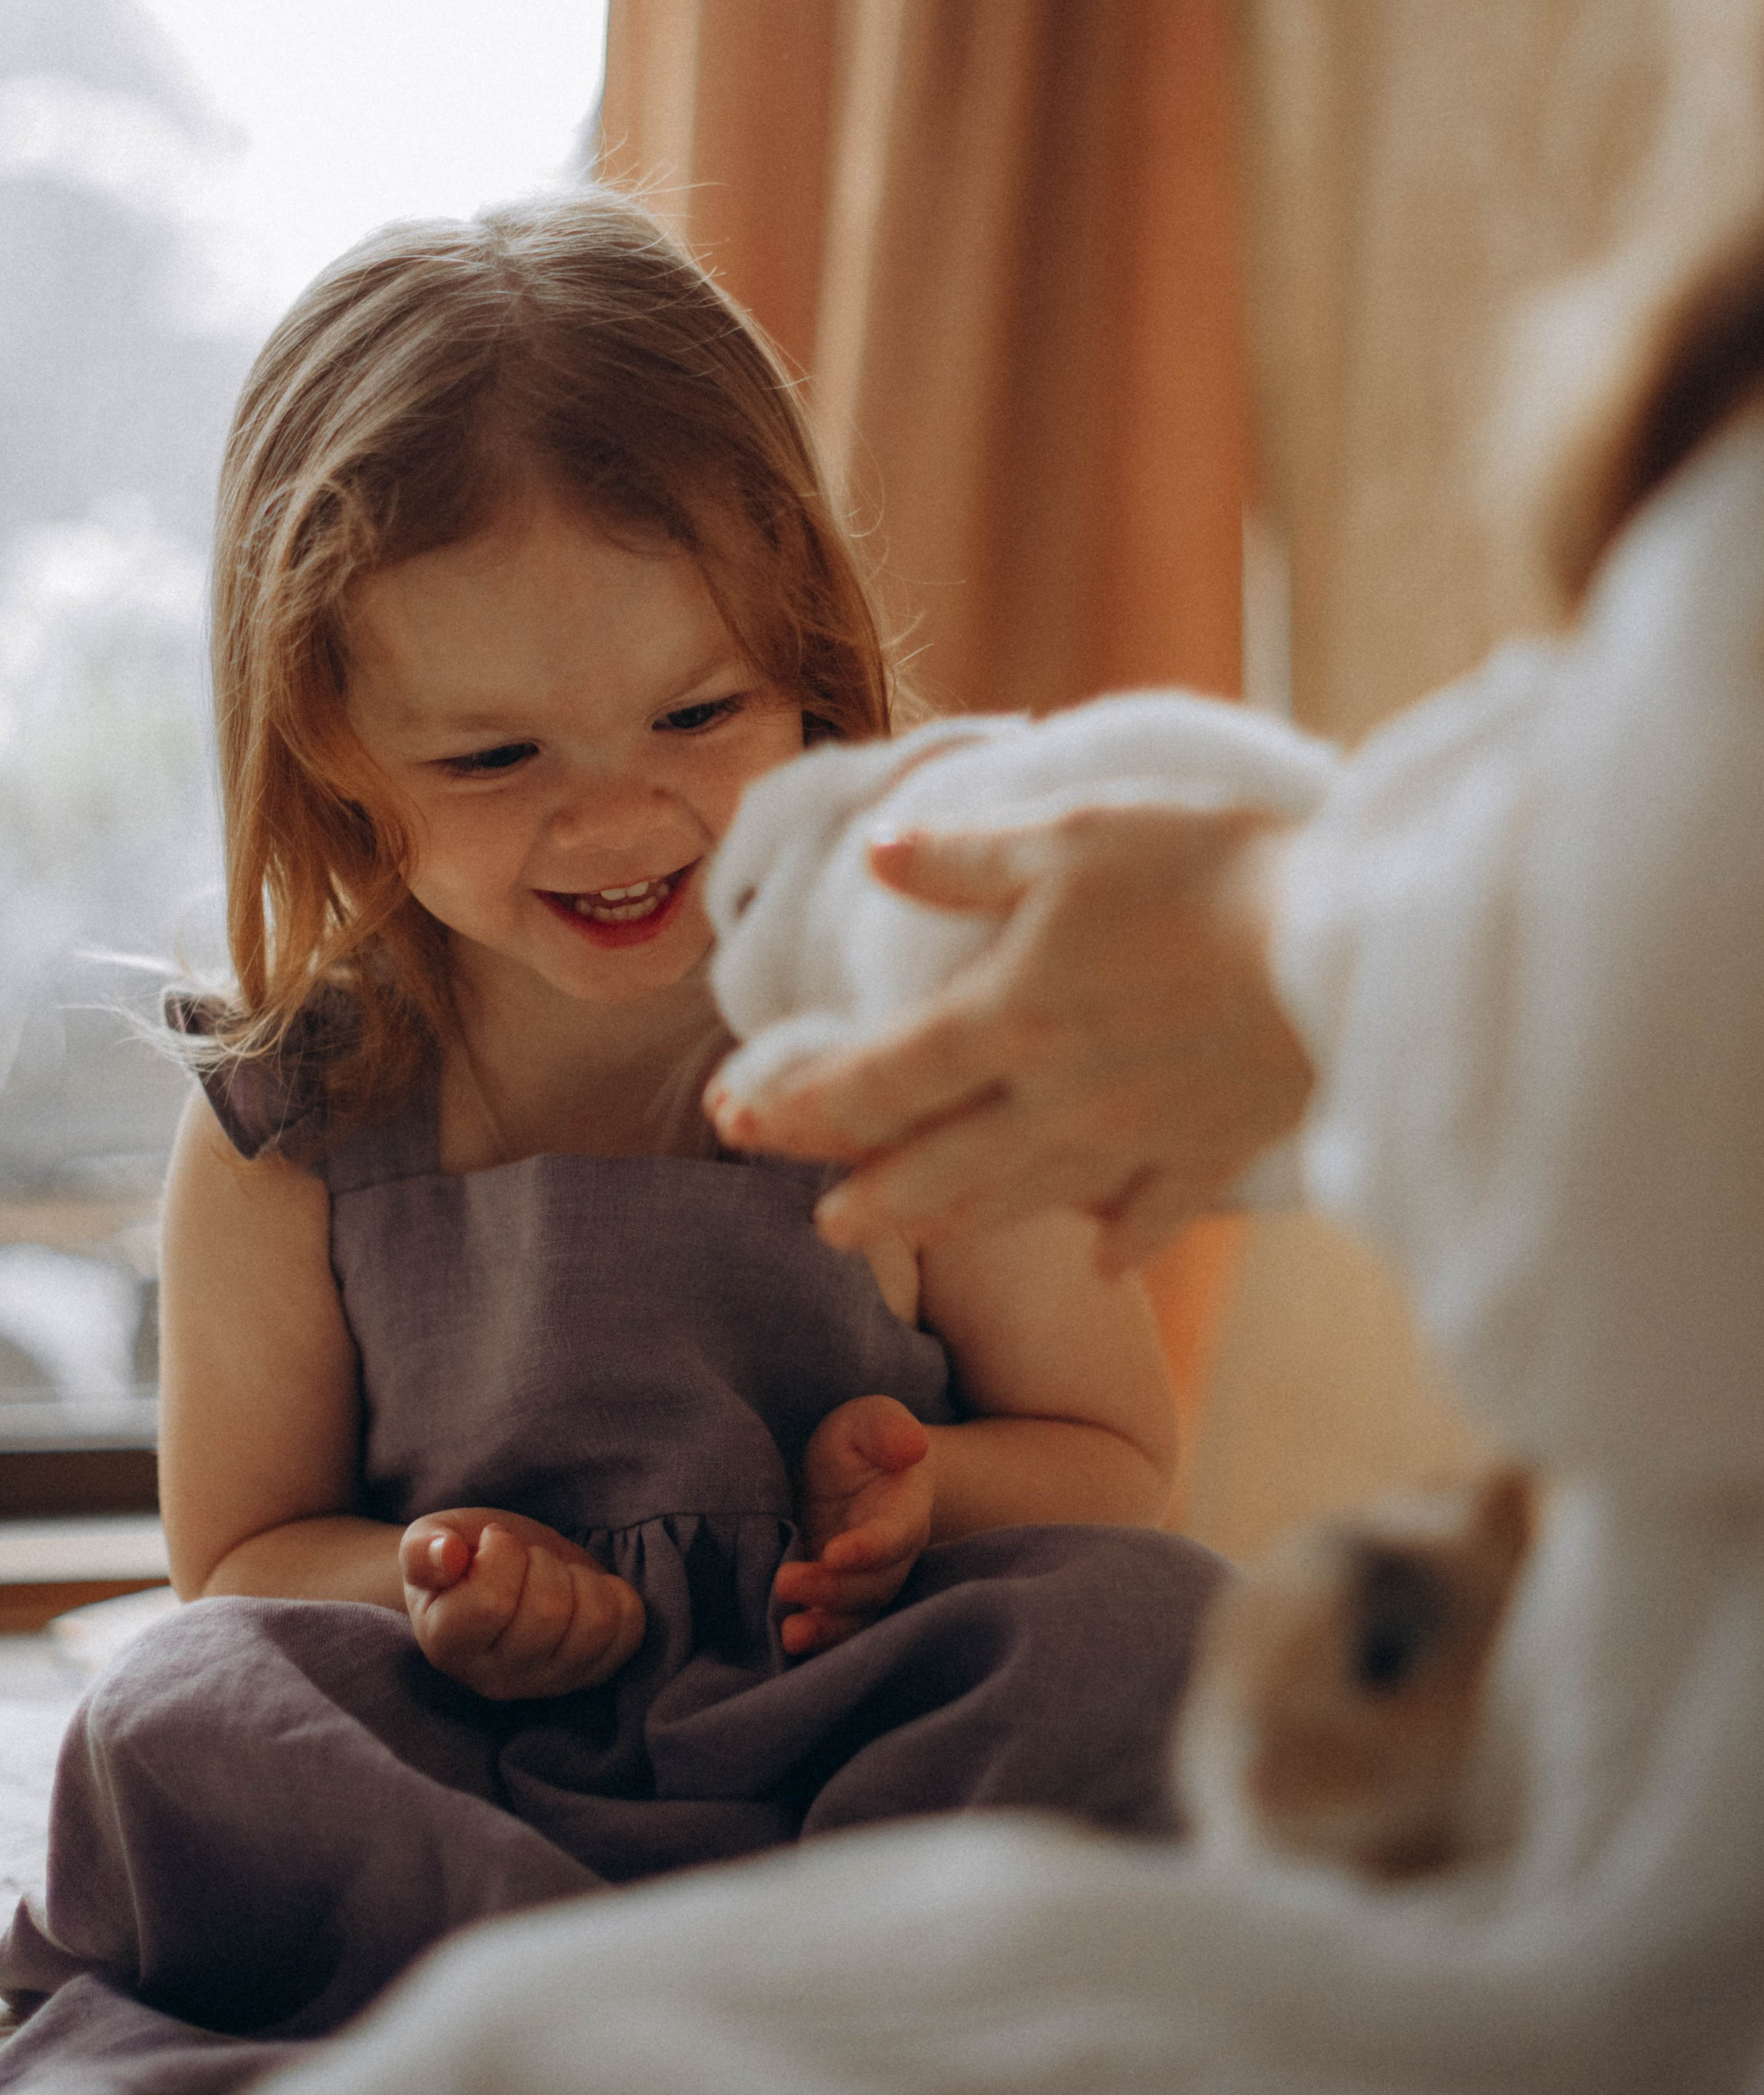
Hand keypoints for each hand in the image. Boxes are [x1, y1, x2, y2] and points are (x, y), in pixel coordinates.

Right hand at [400, 1508, 645, 1698]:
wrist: (496, 1579)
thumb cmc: (461, 1558)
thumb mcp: (428, 1542)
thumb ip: (423, 1548)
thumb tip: (447, 1554)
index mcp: (448, 1644)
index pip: (491, 1604)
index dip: (502, 1556)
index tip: (494, 1542)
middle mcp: (496, 1678)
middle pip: (548, 1613)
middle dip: (542, 1562)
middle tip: (525, 1559)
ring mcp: (547, 1683)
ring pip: (594, 1624)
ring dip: (580, 1579)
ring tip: (554, 1575)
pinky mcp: (591, 1675)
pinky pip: (627, 1632)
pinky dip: (616, 1596)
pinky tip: (585, 1590)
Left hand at [708, 806, 1313, 1272]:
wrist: (1354, 941)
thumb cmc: (1208, 868)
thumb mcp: (1072, 834)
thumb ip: (965, 858)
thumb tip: (877, 858)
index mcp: (1011, 1016)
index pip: (877, 1079)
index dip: (799, 1104)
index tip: (739, 1122)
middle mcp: (1057, 1098)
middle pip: (937, 1166)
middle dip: (869, 1198)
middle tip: (824, 1225)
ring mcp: (1136, 1137)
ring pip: (1024, 1199)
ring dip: (958, 1223)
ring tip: (916, 1238)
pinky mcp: (1213, 1150)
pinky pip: (1152, 1215)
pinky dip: (1118, 1241)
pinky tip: (1098, 1259)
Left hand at [774, 1395, 933, 1656]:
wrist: (855, 1477)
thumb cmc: (861, 1444)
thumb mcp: (867, 1420)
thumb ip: (886, 1428)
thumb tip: (912, 1446)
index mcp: (907, 1507)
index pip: (897, 1533)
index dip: (870, 1547)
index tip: (835, 1553)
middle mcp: (895, 1555)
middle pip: (876, 1584)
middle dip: (834, 1590)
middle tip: (784, 1582)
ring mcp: (870, 1582)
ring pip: (860, 1616)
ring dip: (827, 1629)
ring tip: (790, 1635)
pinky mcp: (843, 1601)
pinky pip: (839, 1629)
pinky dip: (819, 1642)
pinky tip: (787, 1644)